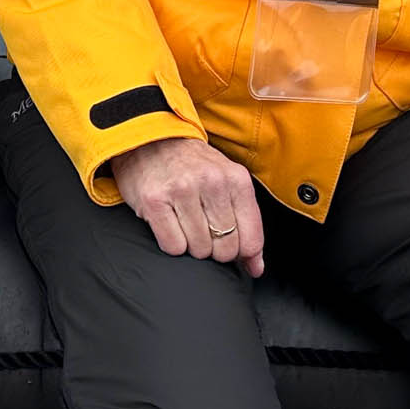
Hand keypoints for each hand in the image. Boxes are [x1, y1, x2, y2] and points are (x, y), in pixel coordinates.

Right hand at [110, 136, 264, 276]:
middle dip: (216, 250)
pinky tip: (171, 224)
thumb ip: (247, 223)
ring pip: (199, 250)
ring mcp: (182, 190)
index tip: (233, 248)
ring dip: (193, 246)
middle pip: (225, 249)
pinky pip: (173, 247)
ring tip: (186, 223)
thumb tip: (256, 268)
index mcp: (237, 179)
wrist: (153, 140)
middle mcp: (212, 182)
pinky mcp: (155, 200)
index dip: (243, 254)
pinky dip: (173, 244)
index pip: (251, 239)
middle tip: (205, 230)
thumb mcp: (228, 183)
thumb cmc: (193, 166)